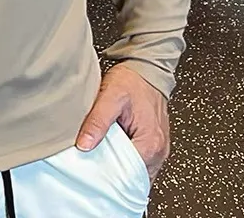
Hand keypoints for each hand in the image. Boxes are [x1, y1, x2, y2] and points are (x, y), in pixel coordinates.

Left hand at [75, 65, 169, 182]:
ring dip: (119, 167)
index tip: (90, 171)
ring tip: (101, 157)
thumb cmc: (132, 80)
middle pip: (132, 177)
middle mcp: (159, 150)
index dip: (107, 175)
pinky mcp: (154, 143)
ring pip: (136, 171)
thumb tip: (84, 144)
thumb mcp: (110, 97)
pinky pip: (139, 161)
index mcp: (150, 143)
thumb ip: (97, 121)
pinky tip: (112, 150)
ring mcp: (158, 148)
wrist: (146, 67)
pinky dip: (126, 160)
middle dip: (112, 174)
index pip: (127, 175)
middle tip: (91, 165)